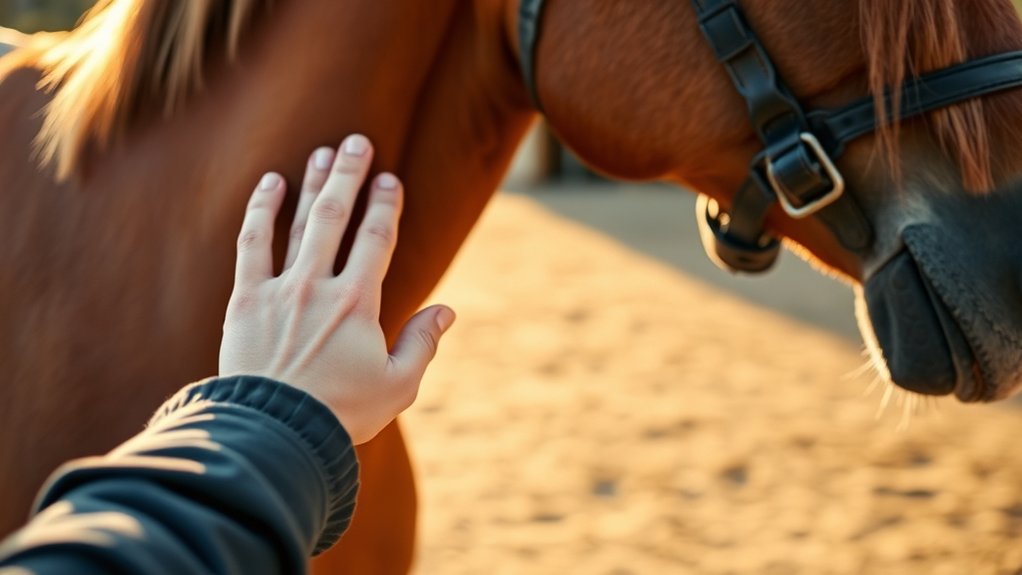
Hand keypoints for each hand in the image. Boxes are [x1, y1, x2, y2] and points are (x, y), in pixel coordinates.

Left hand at [219, 134, 454, 443]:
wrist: (276, 434)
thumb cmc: (341, 413)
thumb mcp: (398, 386)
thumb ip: (423, 343)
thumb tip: (446, 310)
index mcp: (358, 303)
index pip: (376, 240)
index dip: (385, 206)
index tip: (390, 179)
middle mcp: (319, 286)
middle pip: (337, 217)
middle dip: (350, 176)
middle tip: (357, 142)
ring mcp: (280, 289)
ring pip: (298, 223)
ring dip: (312, 184)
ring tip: (323, 153)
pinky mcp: (246, 301)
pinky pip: (252, 244)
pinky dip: (261, 211)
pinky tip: (270, 183)